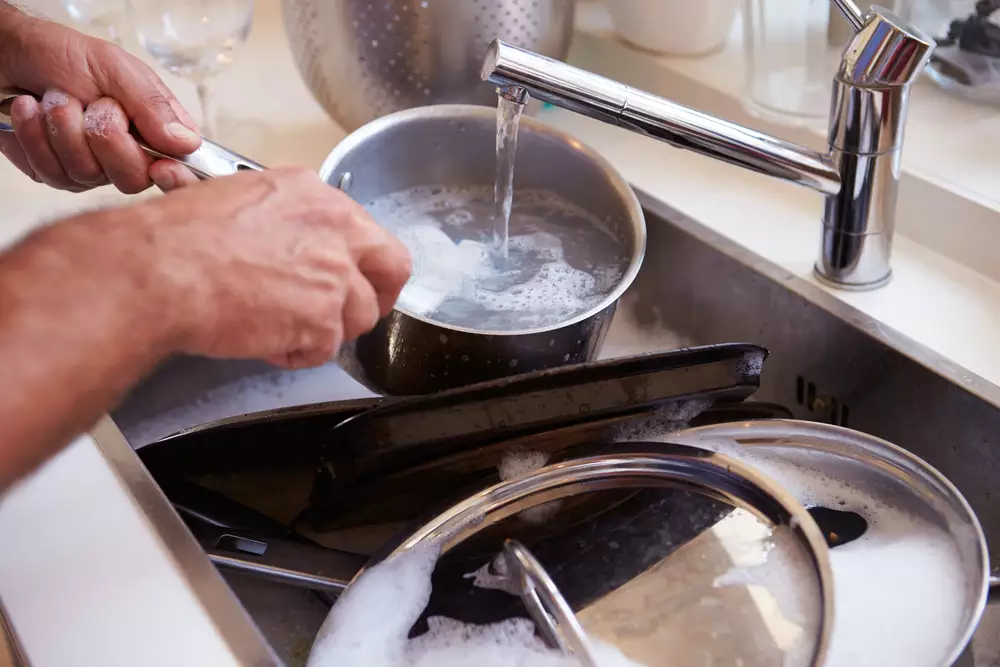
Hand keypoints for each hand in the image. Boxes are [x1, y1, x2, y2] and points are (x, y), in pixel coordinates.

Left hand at [0, 4, 200, 193]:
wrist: (5, 55)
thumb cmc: (61, 55)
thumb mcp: (115, 67)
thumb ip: (152, 105)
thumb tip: (187, 143)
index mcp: (156, 129)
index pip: (183, 170)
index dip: (178, 178)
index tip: (160, 167)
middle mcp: (129, 154)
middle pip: (133, 178)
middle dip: (105, 138)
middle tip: (92, 105)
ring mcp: (92, 169)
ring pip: (88, 174)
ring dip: (64, 128)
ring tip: (54, 98)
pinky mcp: (55, 173)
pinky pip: (51, 172)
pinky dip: (36, 135)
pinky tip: (30, 111)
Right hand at [125, 167, 410, 367]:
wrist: (161, 270)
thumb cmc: (178, 238)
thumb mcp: (238, 199)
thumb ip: (282, 220)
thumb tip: (286, 242)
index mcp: (315, 196)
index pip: (364, 229)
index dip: (357, 258)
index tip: (347, 273)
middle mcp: (335, 230)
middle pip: (391, 267)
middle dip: (378, 294)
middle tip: (355, 312)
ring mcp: (335, 276)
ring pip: (361, 315)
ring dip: (329, 329)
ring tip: (285, 329)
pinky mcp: (323, 319)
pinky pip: (325, 349)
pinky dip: (298, 353)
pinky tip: (267, 342)